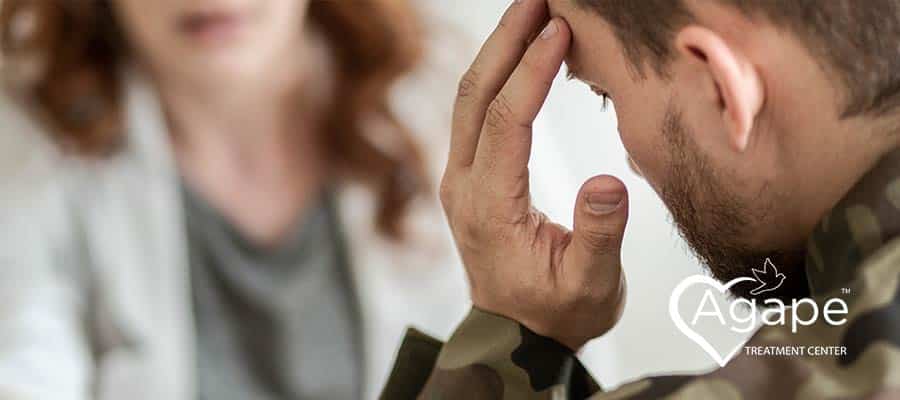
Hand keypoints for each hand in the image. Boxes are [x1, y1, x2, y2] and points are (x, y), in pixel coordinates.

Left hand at [440, 0, 627, 350]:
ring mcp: (460, 178)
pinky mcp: (469, 175)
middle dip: (504, 41)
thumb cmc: (556, 312)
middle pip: (474, 96)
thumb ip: (598, 234)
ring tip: (531, 12)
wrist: (516, 334)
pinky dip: (498, 76)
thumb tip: (609, 182)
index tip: (559, 29)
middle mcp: (463, 185)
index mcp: (490, 207)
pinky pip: (476, 113)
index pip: (505, 122)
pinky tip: (522, 54)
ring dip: (497, 52)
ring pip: (469, 99)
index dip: (530, 72)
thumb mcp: (589, 285)